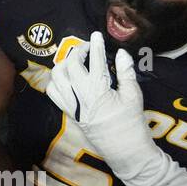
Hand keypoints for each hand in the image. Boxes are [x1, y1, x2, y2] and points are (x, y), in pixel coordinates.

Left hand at [46, 32, 154, 178]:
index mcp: (98, 90)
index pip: (94, 61)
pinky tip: (66, 78)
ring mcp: (72, 105)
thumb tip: (121, 53)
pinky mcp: (68, 112)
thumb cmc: (132, 123)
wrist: (124, 150)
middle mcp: (80, 96)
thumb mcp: (133, 96)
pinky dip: (56, 81)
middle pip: (70, 66)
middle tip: (88, 49)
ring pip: (56, 77)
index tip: (96, 35)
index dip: (95, 45)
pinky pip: (53, 93)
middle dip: (77, 52)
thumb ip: (126, 73)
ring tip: (76, 61)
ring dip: (64, 65)